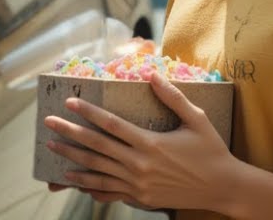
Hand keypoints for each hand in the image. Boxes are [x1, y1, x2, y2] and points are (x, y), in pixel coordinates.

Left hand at [43, 72, 239, 211]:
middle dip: (69, 133)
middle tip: (48, 123)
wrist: (224, 188)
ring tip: (53, 148)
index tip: (69, 101)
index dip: (88, 112)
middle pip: (96, 147)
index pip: (111, 125)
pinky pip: (108, 192)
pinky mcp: (140, 199)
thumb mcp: (196, 119)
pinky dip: (88, 185)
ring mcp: (138, 184)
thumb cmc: (211, 151)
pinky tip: (72, 179)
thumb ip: (173, 97)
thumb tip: (152, 74)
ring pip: (97, 170)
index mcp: (151, 143)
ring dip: (72, 159)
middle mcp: (140, 165)